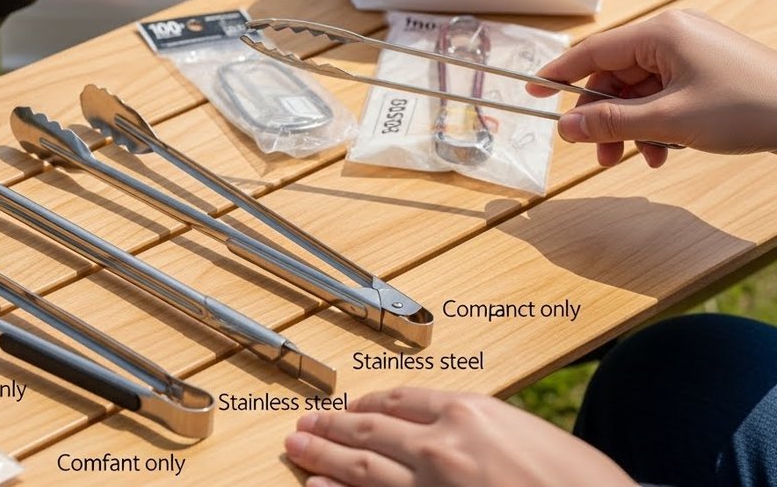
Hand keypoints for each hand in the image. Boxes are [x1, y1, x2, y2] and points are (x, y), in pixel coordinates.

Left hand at [284, 387, 633, 486]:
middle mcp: (443, 445)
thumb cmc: (579, 482)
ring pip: (361, 467)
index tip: (349, 406)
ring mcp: (431, 486)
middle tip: (304, 425)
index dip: (367, 403)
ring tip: (297, 449)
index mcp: (470, 412)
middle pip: (370, 430)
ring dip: (322, 457)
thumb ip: (480, 427)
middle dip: (331, 427)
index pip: (401, 399)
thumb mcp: (527, 434)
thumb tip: (447, 429)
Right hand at [526, 9, 776, 166]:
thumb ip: (611, 123)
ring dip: (630, 127)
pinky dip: (655, 123)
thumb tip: (564, 129)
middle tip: (597, 153)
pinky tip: (663, 152)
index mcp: (661, 34)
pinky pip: (662, 94)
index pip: (593, 51)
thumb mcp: (670, 121)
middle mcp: (672, 35)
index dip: (558, 73)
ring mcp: (690, 51)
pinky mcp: (704, 69)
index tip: (529, 89)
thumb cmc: (747, 108)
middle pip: (614, 76)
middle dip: (603, 117)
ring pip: (638, 90)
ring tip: (636, 159)